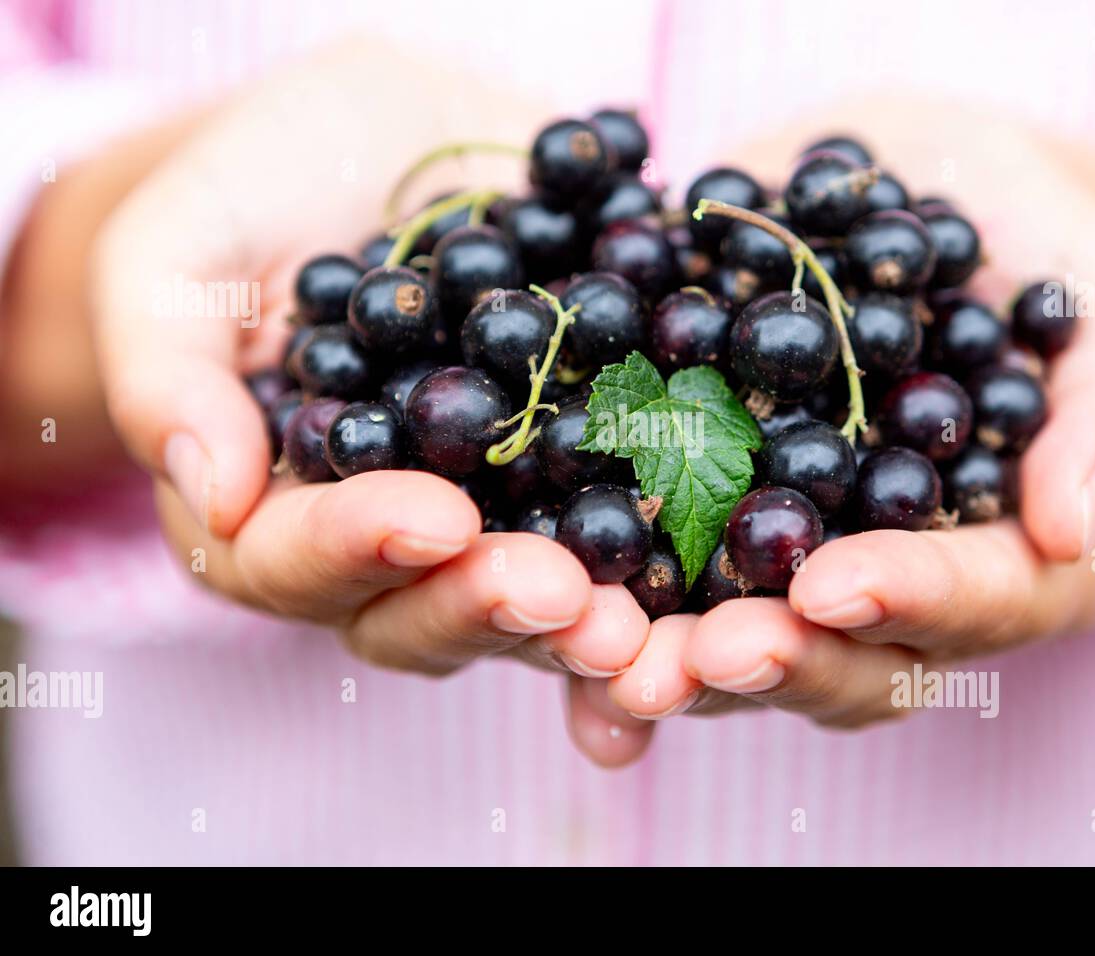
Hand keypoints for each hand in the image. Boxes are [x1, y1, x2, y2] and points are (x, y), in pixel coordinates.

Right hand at [90, 39, 650, 678]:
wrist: (390, 135)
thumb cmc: (256, 186)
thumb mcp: (178, 253)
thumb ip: (171, 370)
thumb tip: (214, 494)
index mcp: (273, 508)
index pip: (293, 563)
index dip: (359, 549)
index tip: (430, 516)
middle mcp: (387, 541)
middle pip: (424, 611)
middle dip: (488, 606)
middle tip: (556, 592)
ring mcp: (495, 521)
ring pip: (532, 604)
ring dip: (588, 625)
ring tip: (640, 623)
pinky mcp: (584, 480)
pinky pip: (629, 535)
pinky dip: (673, 574)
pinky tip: (731, 593)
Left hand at [567, 97, 1094, 764]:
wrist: (927, 185)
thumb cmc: (1048, 250)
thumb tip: (1071, 525)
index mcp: (1005, 563)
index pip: (971, 608)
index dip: (906, 603)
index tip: (831, 587)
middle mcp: (887, 587)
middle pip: (840, 660)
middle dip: (771, 662)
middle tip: (702, 656)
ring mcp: (789, 556)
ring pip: (730, 638)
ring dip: (663, 655)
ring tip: (600, 649)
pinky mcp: (699, 503)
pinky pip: (643, 560)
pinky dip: (592, 585)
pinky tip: (528, 589)